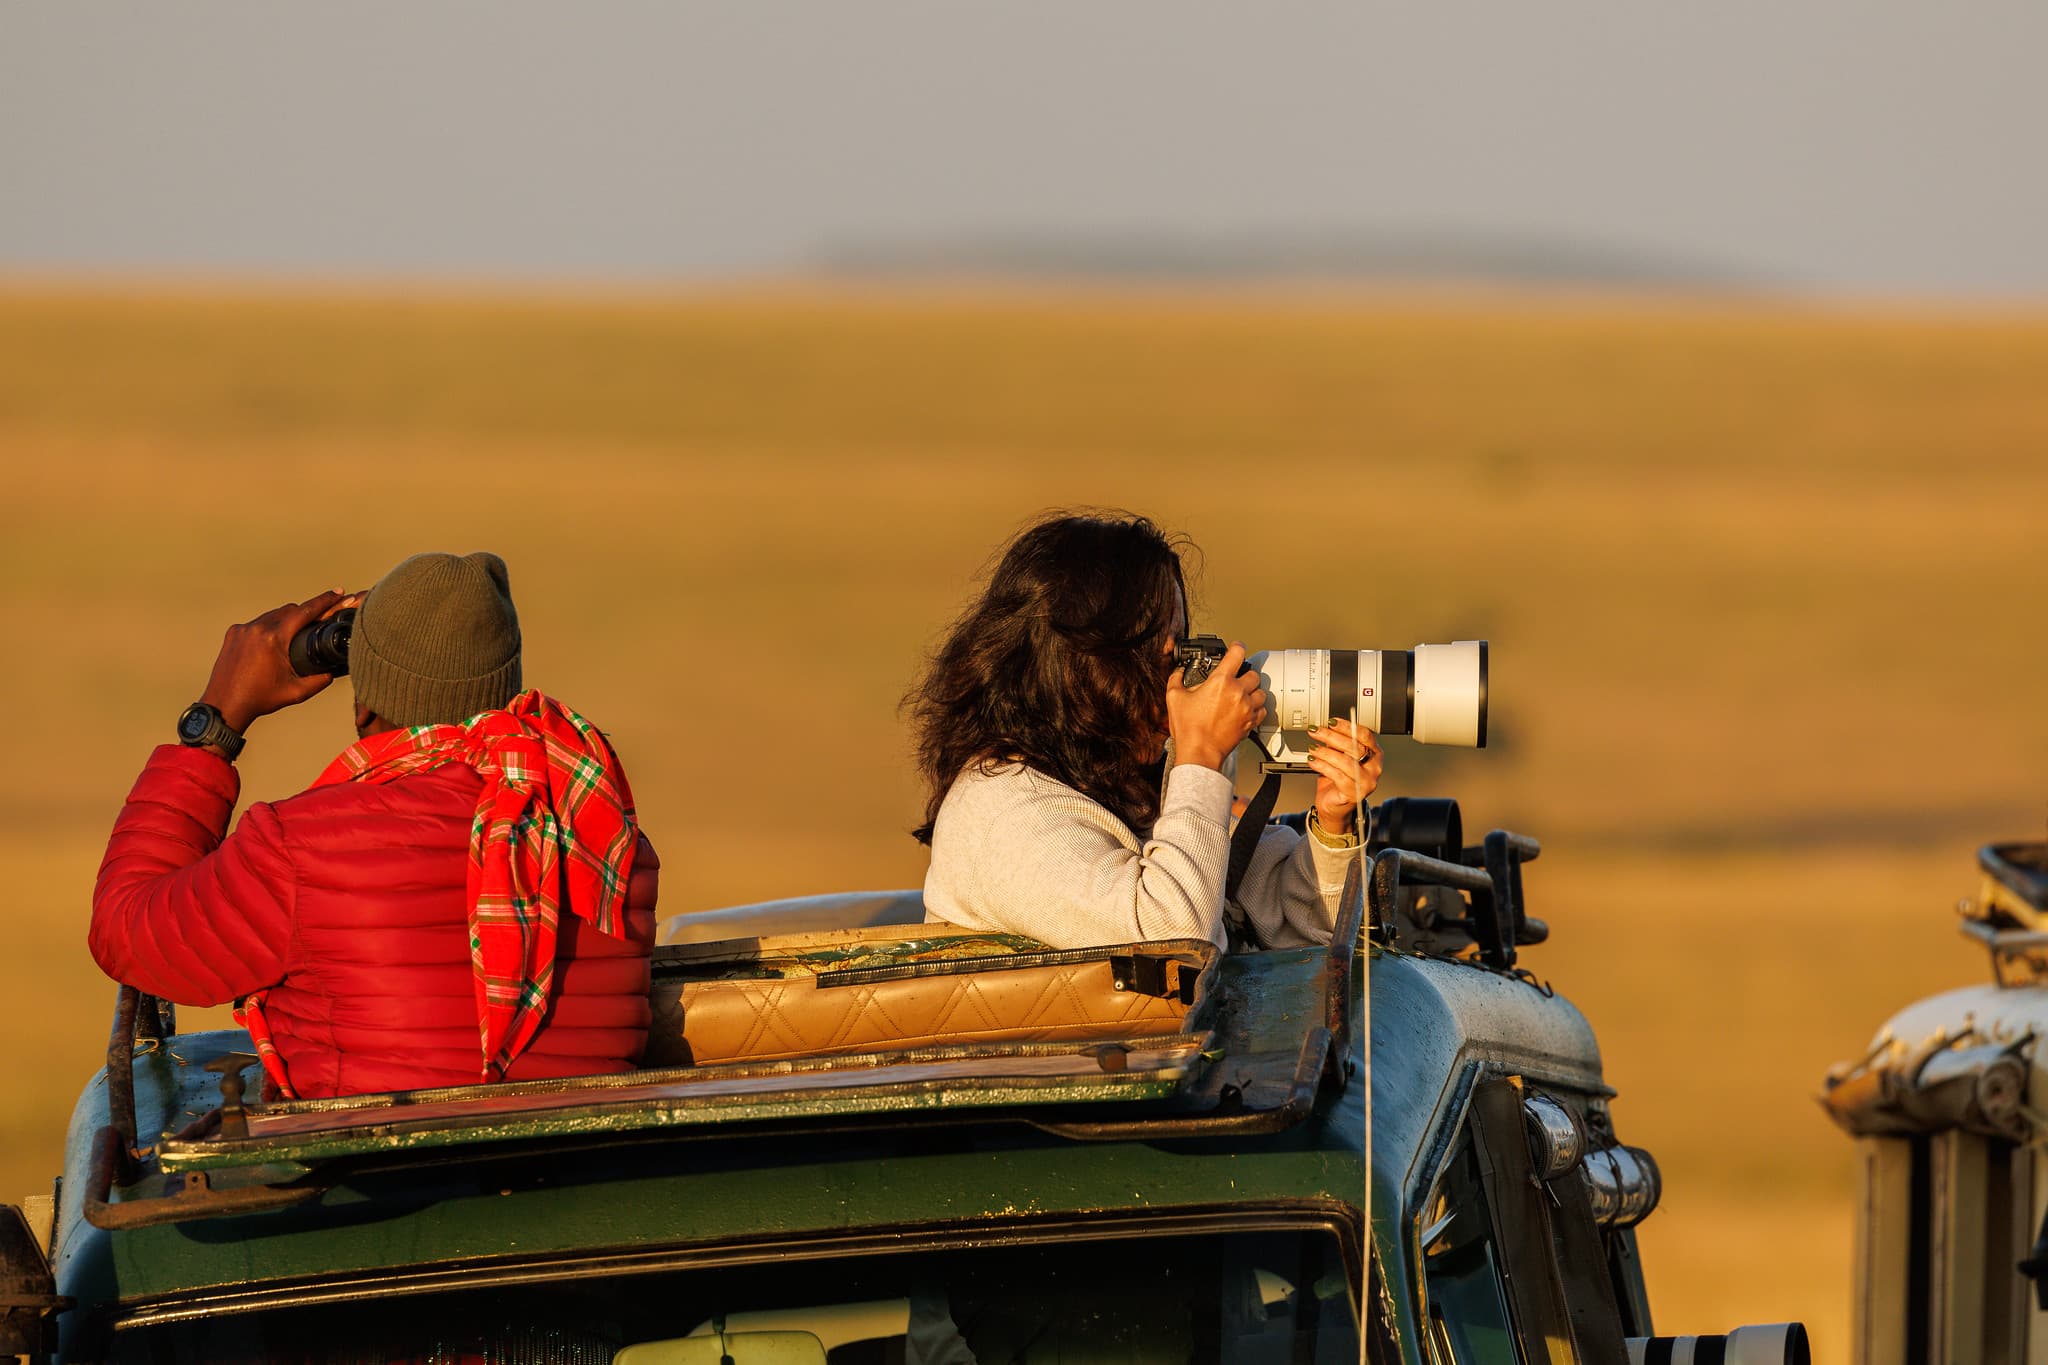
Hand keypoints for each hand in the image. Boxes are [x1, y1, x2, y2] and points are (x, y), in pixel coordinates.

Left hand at [198, 590, 359, 734]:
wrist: (224, 705)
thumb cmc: (259, 699)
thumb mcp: (296, 692)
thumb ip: (320, 679)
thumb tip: (335, 670)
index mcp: (274, 639)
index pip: (304, 612)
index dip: (324, 601)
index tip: (338, 592)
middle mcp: (257, 629)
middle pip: (290, 610)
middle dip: (307, 612)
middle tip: (321, 619)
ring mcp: (242, 629)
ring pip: (272, 615)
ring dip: (287, 620)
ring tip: (296, 634)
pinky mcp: (233, 633)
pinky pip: (257, 623)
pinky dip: (269, 628)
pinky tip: (273, 642)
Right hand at [1165, 640, 1266, 769]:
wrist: (1200, 752)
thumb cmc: (1189, 729)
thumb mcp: (1175, 699)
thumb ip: (1176, 679)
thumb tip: (1178, 672)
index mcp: (1220, 681)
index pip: (1237, 654)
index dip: (1237, 647)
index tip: (1236, 647)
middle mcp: (1237, 692)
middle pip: (1253, 674)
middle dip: (1244, 674)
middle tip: (1236, 678)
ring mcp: (1246, 708)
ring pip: (1261, 691)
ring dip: (1253, 690)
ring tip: (1243, 694)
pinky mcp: (1251, 722)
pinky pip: (1262, 709)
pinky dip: (1257, 707)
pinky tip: (1247, 708)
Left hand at [1307, 718, 1381, 838]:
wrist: (1335, 806)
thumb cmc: (1339, 779)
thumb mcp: (1340, 757)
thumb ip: (1338, 743)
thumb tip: (1326, 727)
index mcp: (1374, 754)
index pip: (1365, 735)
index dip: (1347, 727)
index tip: (1331, 722)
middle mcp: (1374, 768)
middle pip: (1354, 747)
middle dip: (1332, 736)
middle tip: (1316, 732)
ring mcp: (1366, 782)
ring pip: (1345, 762)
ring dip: (1325, 752)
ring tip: (1313, 749)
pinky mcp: (1354, 793)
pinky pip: (1337, 776)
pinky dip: (1322, 766)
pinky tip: (1313, 761)